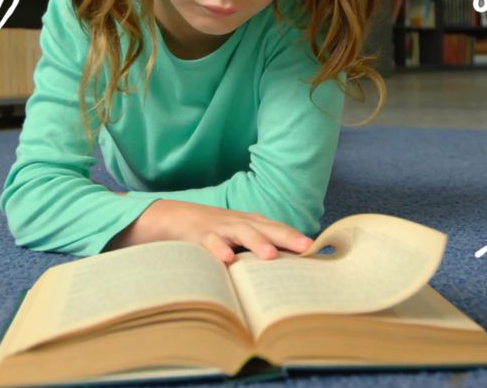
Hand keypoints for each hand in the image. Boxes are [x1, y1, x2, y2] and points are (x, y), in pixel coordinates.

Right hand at [108, 199, 312, 262]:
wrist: (170, 218)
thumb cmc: (210, 232)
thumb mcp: (236, 237)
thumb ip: (257, 247)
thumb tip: (286, 268)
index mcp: (249, 223)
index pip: (277, 228)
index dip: (295, 237)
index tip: (316, 249)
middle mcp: (237, 222)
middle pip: (266, 227)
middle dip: (287, 237)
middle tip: (306, 247)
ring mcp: (218, 227)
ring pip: (241, 232)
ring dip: (256, 242)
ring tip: (271, 255)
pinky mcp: (197, 235)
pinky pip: (208, 242)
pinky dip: (217, 248)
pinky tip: (226, 259)